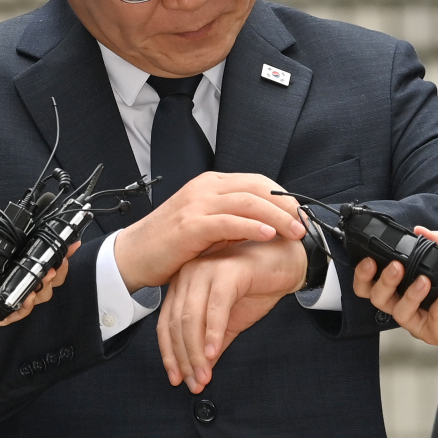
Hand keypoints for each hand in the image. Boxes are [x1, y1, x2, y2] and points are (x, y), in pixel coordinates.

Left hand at [0, 200, 77, 358]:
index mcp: (6, 260)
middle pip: (47, 276)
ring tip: (43, 278)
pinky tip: (27, 298)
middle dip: (59, 270)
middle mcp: (10, 277)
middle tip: (57, 265)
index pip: (38, 254)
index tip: (71, 244)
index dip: (57, 250)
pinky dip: (27, 306)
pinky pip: (20, 312)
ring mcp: (7, 295)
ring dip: (46, 287)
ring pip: (39, 294)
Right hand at [114, 172, 304, 292]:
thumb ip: (231, 219)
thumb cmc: (169, 245)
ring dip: (277, 216)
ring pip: (247, 201)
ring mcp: (196, 204)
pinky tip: (268, 235)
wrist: (133, 255)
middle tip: (304, 224)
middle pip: (257, 188)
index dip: (282, 197)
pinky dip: (251, 226)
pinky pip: (228, 222)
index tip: (300, 215)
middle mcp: (205, 188)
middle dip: (286, 206)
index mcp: (210, 184)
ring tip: (294, 231)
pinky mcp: (190, 225)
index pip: (257, 182)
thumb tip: (265, 224)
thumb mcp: (205, 225)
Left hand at [157, 236, 306, 392]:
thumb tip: (198, 373)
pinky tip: (214, 352)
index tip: (177, 379)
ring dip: (197, 352)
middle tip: (195, 383)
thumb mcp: (230, 322)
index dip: (171, 356)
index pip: (167, 324)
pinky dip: (213, 332)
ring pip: (192, 318)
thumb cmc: (259, 286)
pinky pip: (215, 306)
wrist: (289, 262)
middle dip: (184, 359)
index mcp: (184, 284)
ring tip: (204, 375)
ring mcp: (207, 269)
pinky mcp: (228, 271)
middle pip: (176, 324)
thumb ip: (211, 343)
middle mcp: (189, 274)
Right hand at [353, 226, 437, 346]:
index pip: (372, 286)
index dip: (364, 276)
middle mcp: (409, 306)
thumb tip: (419, 230)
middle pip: (378, 300)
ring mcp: (422, 322)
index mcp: (405, 289)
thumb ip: (437, 244)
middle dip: (382, 282)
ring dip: (410, 294)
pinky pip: (432, 318)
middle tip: (395, 267)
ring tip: (424, 279)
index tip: (369, 259)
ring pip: (399, 312)